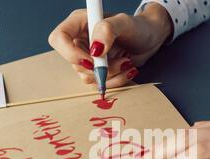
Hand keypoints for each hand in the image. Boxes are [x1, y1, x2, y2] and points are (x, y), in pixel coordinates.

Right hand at [48, 3, 172, 87]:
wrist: (151, 39)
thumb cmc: (138, 27)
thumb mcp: (125, 23)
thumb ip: (108, 30)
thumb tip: (95, 49)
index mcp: (80, 23)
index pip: (59, 38)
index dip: (70, 53)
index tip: (92, 60)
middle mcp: (80, 41)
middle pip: (76, 63)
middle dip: (101, 68)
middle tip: (122, 60)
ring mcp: (88, 57)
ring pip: (88, 77)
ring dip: (111, 75)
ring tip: (127, 62)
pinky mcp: (98, 71)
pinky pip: (99, 84)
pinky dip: (116, 81)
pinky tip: (128, 70)